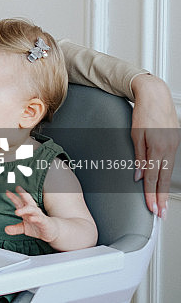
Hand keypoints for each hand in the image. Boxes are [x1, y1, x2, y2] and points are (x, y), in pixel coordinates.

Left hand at [4, 186, 58, 243]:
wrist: (51, 231)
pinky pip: (39, 219)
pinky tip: (31, 219)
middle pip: (27, 200)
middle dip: (23, 194)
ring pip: (32, 209)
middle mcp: (32, 210)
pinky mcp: (44, 222)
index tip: (7, 191)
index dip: (13, 197)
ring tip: (16, 212)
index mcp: (26, 210)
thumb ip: (15, 228)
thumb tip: (6, 230)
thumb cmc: (36, 226)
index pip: (19, 202)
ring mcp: (38, 215)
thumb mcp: (24, 228)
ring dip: (24, 210)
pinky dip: (35, 218)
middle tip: (17, 188)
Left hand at [131, 73, 179, 217]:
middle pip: (163, 179)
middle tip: (161, 214)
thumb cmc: (143, 112)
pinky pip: (170, 163)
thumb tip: (138, 176)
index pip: (152, 178)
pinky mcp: (175, 143)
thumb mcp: (135, 135)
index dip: (151, 195)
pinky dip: (166, 175)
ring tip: (162, 203)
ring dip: (164, 189)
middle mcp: (169, 149)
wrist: (156, 95)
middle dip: (161, 198)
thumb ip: (138, 157)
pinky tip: (162, 183)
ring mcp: (174, 146)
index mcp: (157, 148)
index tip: (151, 208)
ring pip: (168, 172)